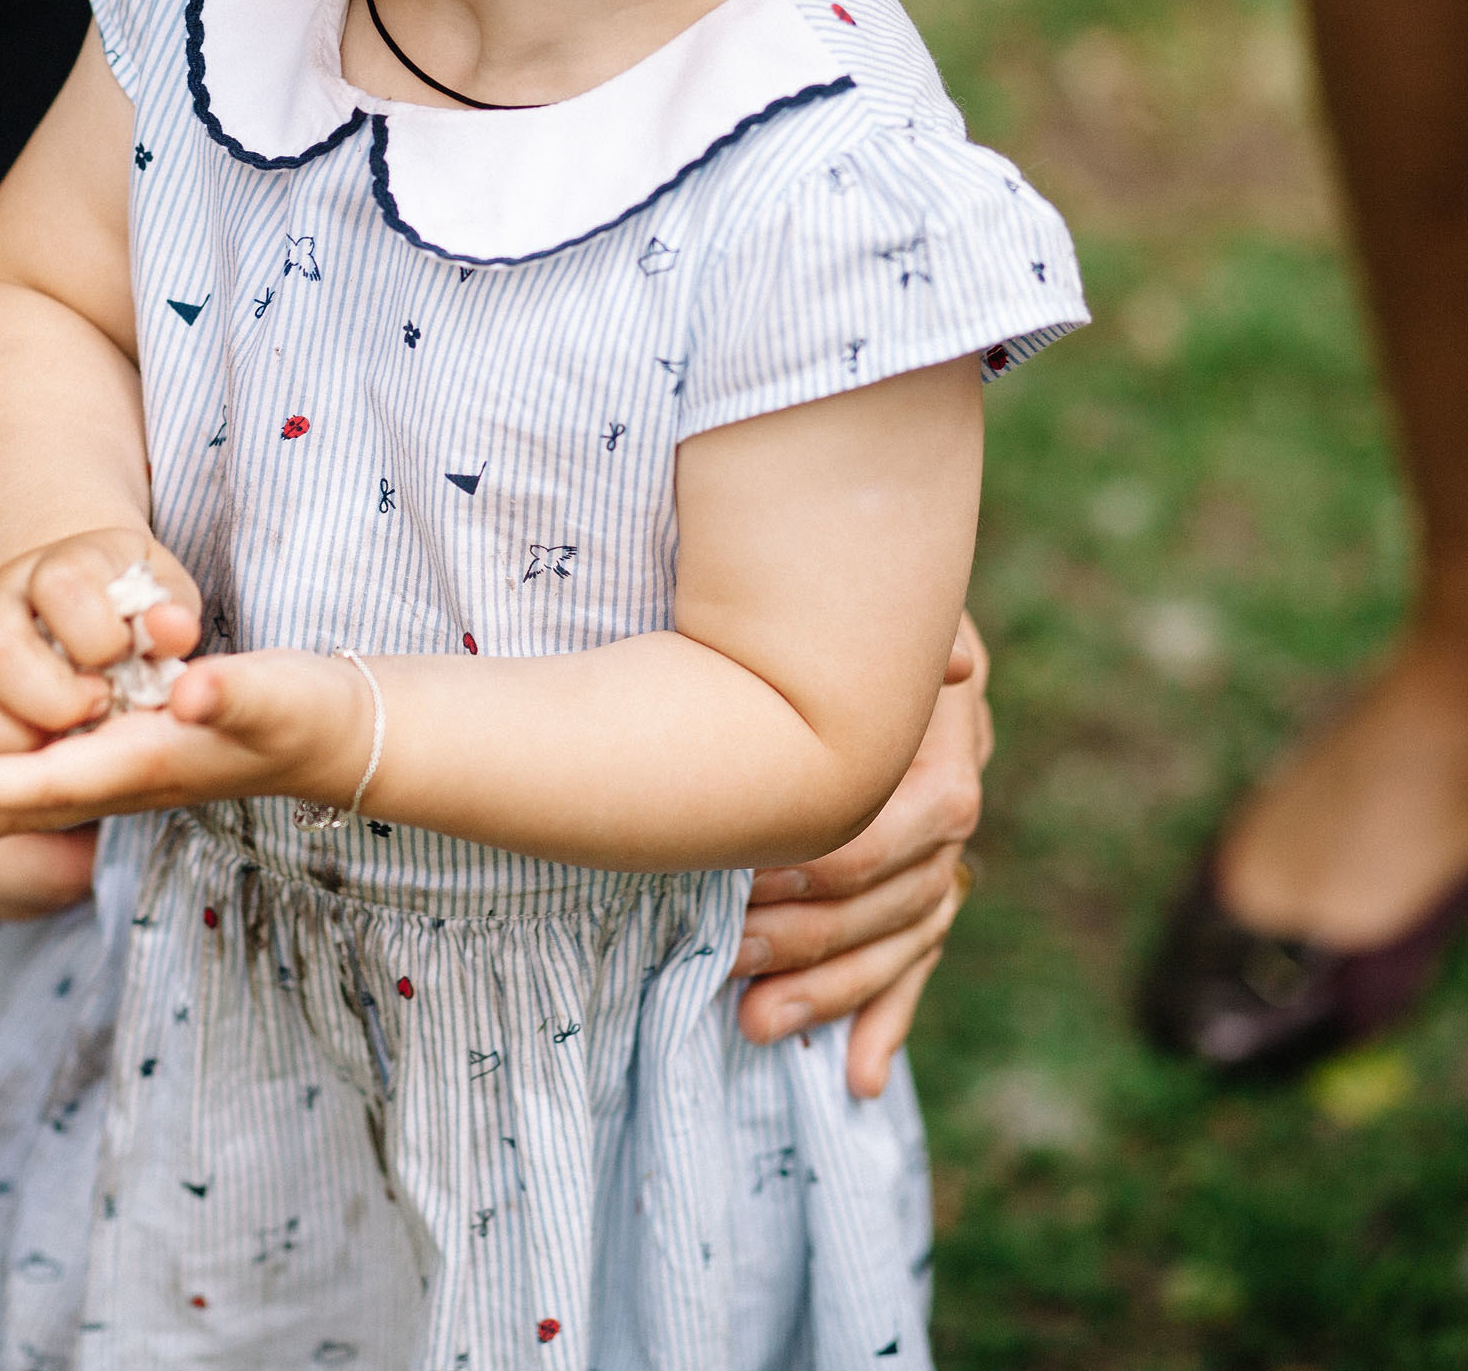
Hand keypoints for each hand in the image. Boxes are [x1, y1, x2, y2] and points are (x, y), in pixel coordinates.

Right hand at [0, 529, 200, 762]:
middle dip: (51, 701)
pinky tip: (21, 763)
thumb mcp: (163, 600)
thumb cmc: (130, 610)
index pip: (62, 586)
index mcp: (62, 565)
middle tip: (93, 712)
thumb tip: (172, 629)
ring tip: (56, 746)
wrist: (81, 601)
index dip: (98, 636)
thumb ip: (170, 617)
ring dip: (9, 741)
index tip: (122, 661)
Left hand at [0, 648, 367, 839]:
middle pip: (11, 807)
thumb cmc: (309, 712)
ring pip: (16, 799)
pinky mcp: (123, 762)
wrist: (339, 739)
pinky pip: (35, 785)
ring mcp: (118, 779)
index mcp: (145, 766)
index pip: (43, 784)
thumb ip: (238, 692)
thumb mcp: (280, 694)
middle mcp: (121, 783)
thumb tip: (193, 692)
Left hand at [733, 612, 992, 1096]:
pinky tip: (856, 1080)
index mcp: (944, 749)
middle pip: (895, 901)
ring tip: (757, 1028)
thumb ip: (905, 637)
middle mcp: (951, 807)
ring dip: (834, 994)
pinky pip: (914, 960)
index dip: (821, 865)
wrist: (849, 614)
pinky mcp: (916, 882)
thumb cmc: (831, 608)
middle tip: (728, 969)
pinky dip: (884, 1017)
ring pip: (902, 942)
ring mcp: (937, 852)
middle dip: (811, 946)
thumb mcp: (856, 606)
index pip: (893, 830)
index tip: (743, 883)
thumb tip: (957, 663)